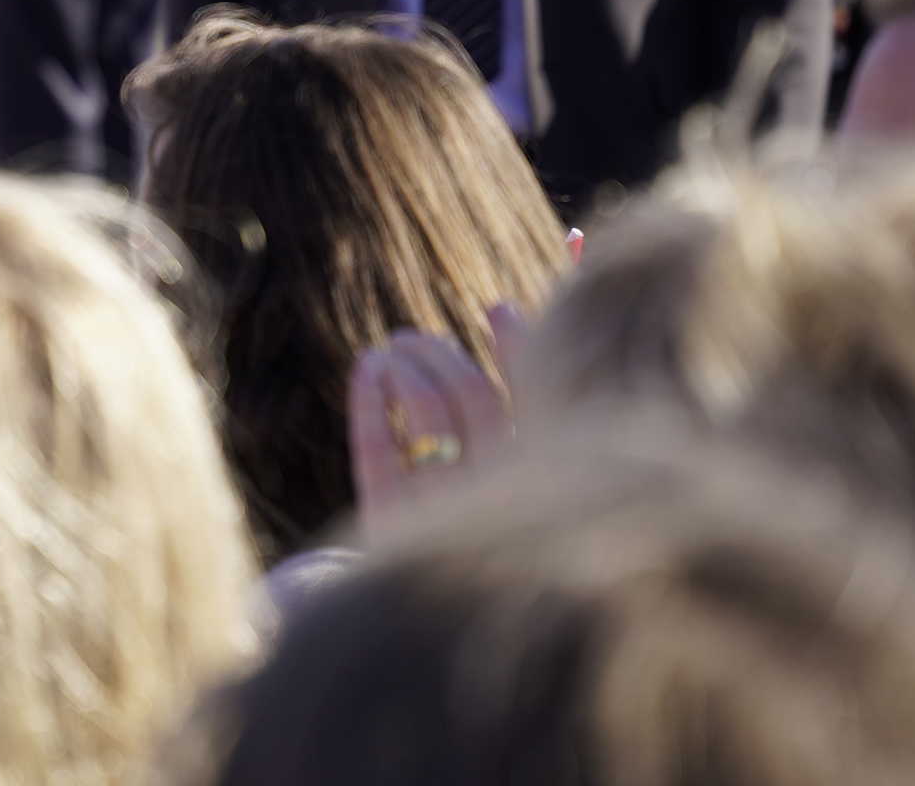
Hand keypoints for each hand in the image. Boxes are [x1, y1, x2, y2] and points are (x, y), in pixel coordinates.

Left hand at [346, 307, 525, 533]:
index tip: (496, 309)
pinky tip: (368, 368)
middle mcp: (501, 498)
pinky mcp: (392, 523)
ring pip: (425, 411)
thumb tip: (515, 294)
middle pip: (472, 396)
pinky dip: (369, 396)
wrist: (441, 622)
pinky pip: (376, 446)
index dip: (518, 347)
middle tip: (414, 337)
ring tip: (391, 351)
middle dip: (440, 353)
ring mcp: (446, 512)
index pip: (539, 401)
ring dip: (404, 366)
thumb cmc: (495, 530)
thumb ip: (527, 388)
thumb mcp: (523, 467)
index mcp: (547, 487)